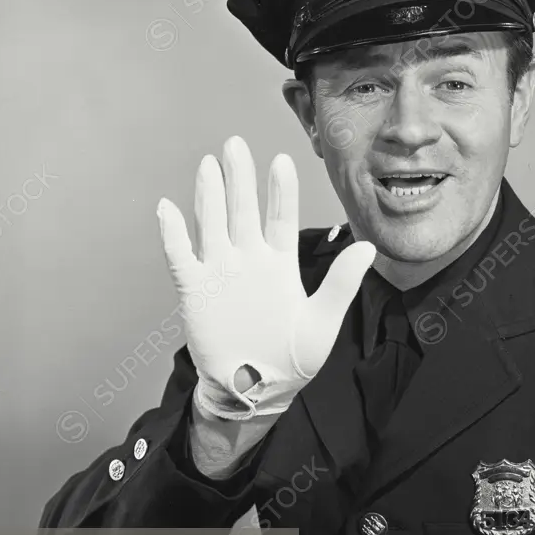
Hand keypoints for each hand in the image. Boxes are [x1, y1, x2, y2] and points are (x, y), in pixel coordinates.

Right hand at [156, 136, 374, 418]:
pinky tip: (167, 208)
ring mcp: (219, 271)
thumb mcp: (323, 322)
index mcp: (279, 263)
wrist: (255, 391)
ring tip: (209, 164)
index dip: (281, 190)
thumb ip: (342, 283)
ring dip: (208, 194)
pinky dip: (172, 233)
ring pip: (211, 223)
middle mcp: (248, 259)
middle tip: (235, 144)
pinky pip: (180, 256)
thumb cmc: (292, 359)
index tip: (282, 161)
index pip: (280, 217)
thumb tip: (368, 246)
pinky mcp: (195, 289)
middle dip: (239, 177)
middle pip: (241, 210)